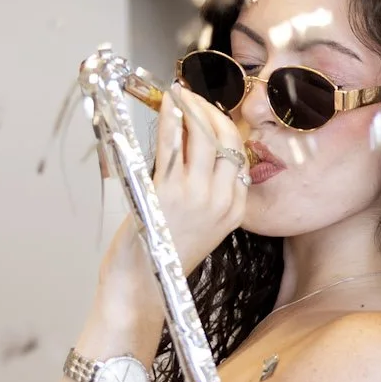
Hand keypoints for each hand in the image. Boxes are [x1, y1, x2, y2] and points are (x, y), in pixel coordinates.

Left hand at [96, 85, 248, 320]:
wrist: (142, 287)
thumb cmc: (163, 256)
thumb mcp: (200, 223)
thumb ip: (204, 188)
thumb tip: (192, 144)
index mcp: (234, 209)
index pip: (238, 153)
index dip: (223, 125)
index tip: (208, 111)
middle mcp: (221, 201)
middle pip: (225, 138)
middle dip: (209, 110)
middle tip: (191, 97)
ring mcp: (196, 196)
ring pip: (201, 136)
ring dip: (189, 107)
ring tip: (177, 94)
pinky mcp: (168, 193)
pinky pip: (172, 144)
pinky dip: (169, 119)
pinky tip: (165, 106)